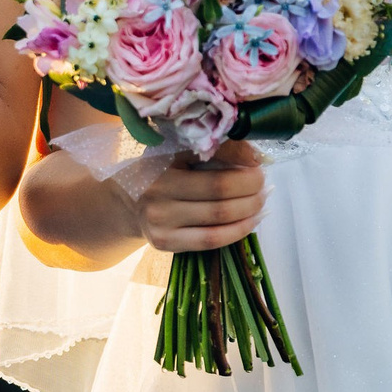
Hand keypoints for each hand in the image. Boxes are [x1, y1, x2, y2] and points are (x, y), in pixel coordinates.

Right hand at [131, 140, 267, 251]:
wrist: (128, 201)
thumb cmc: (161, 169)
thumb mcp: (179, 150)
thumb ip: (215, 149)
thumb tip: (257, 157)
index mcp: (163, 160)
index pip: (213, 157)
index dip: (244, 162)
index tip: (259, 163)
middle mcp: (157, 190)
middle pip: (221, 190)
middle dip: (252, 188)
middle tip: (264, 183)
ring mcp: (159, 220)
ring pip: (220, 218)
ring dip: (250, 210)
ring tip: (261, 202)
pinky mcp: (164, 242)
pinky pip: (211, 240)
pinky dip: (238, 231)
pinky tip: (251, 222)